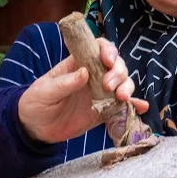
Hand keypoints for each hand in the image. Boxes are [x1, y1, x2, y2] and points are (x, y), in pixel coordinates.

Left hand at [17, 37, 148, 144]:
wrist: (35, 129)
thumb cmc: (36, 103)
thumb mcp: (45, 91)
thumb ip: (64, 83)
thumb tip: (84, 72)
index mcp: (78, 64)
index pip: (98, 48)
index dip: (107, 50)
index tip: (108, 61)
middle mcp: (93, 75)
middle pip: (116, 65)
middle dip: (118, 72)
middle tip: (109, 86)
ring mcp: (100, 93)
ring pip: (123, 83)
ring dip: (127, 86)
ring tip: (122, 97)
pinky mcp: (104, 111)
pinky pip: (122, 106)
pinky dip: (134, 105)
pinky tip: (141, 107)